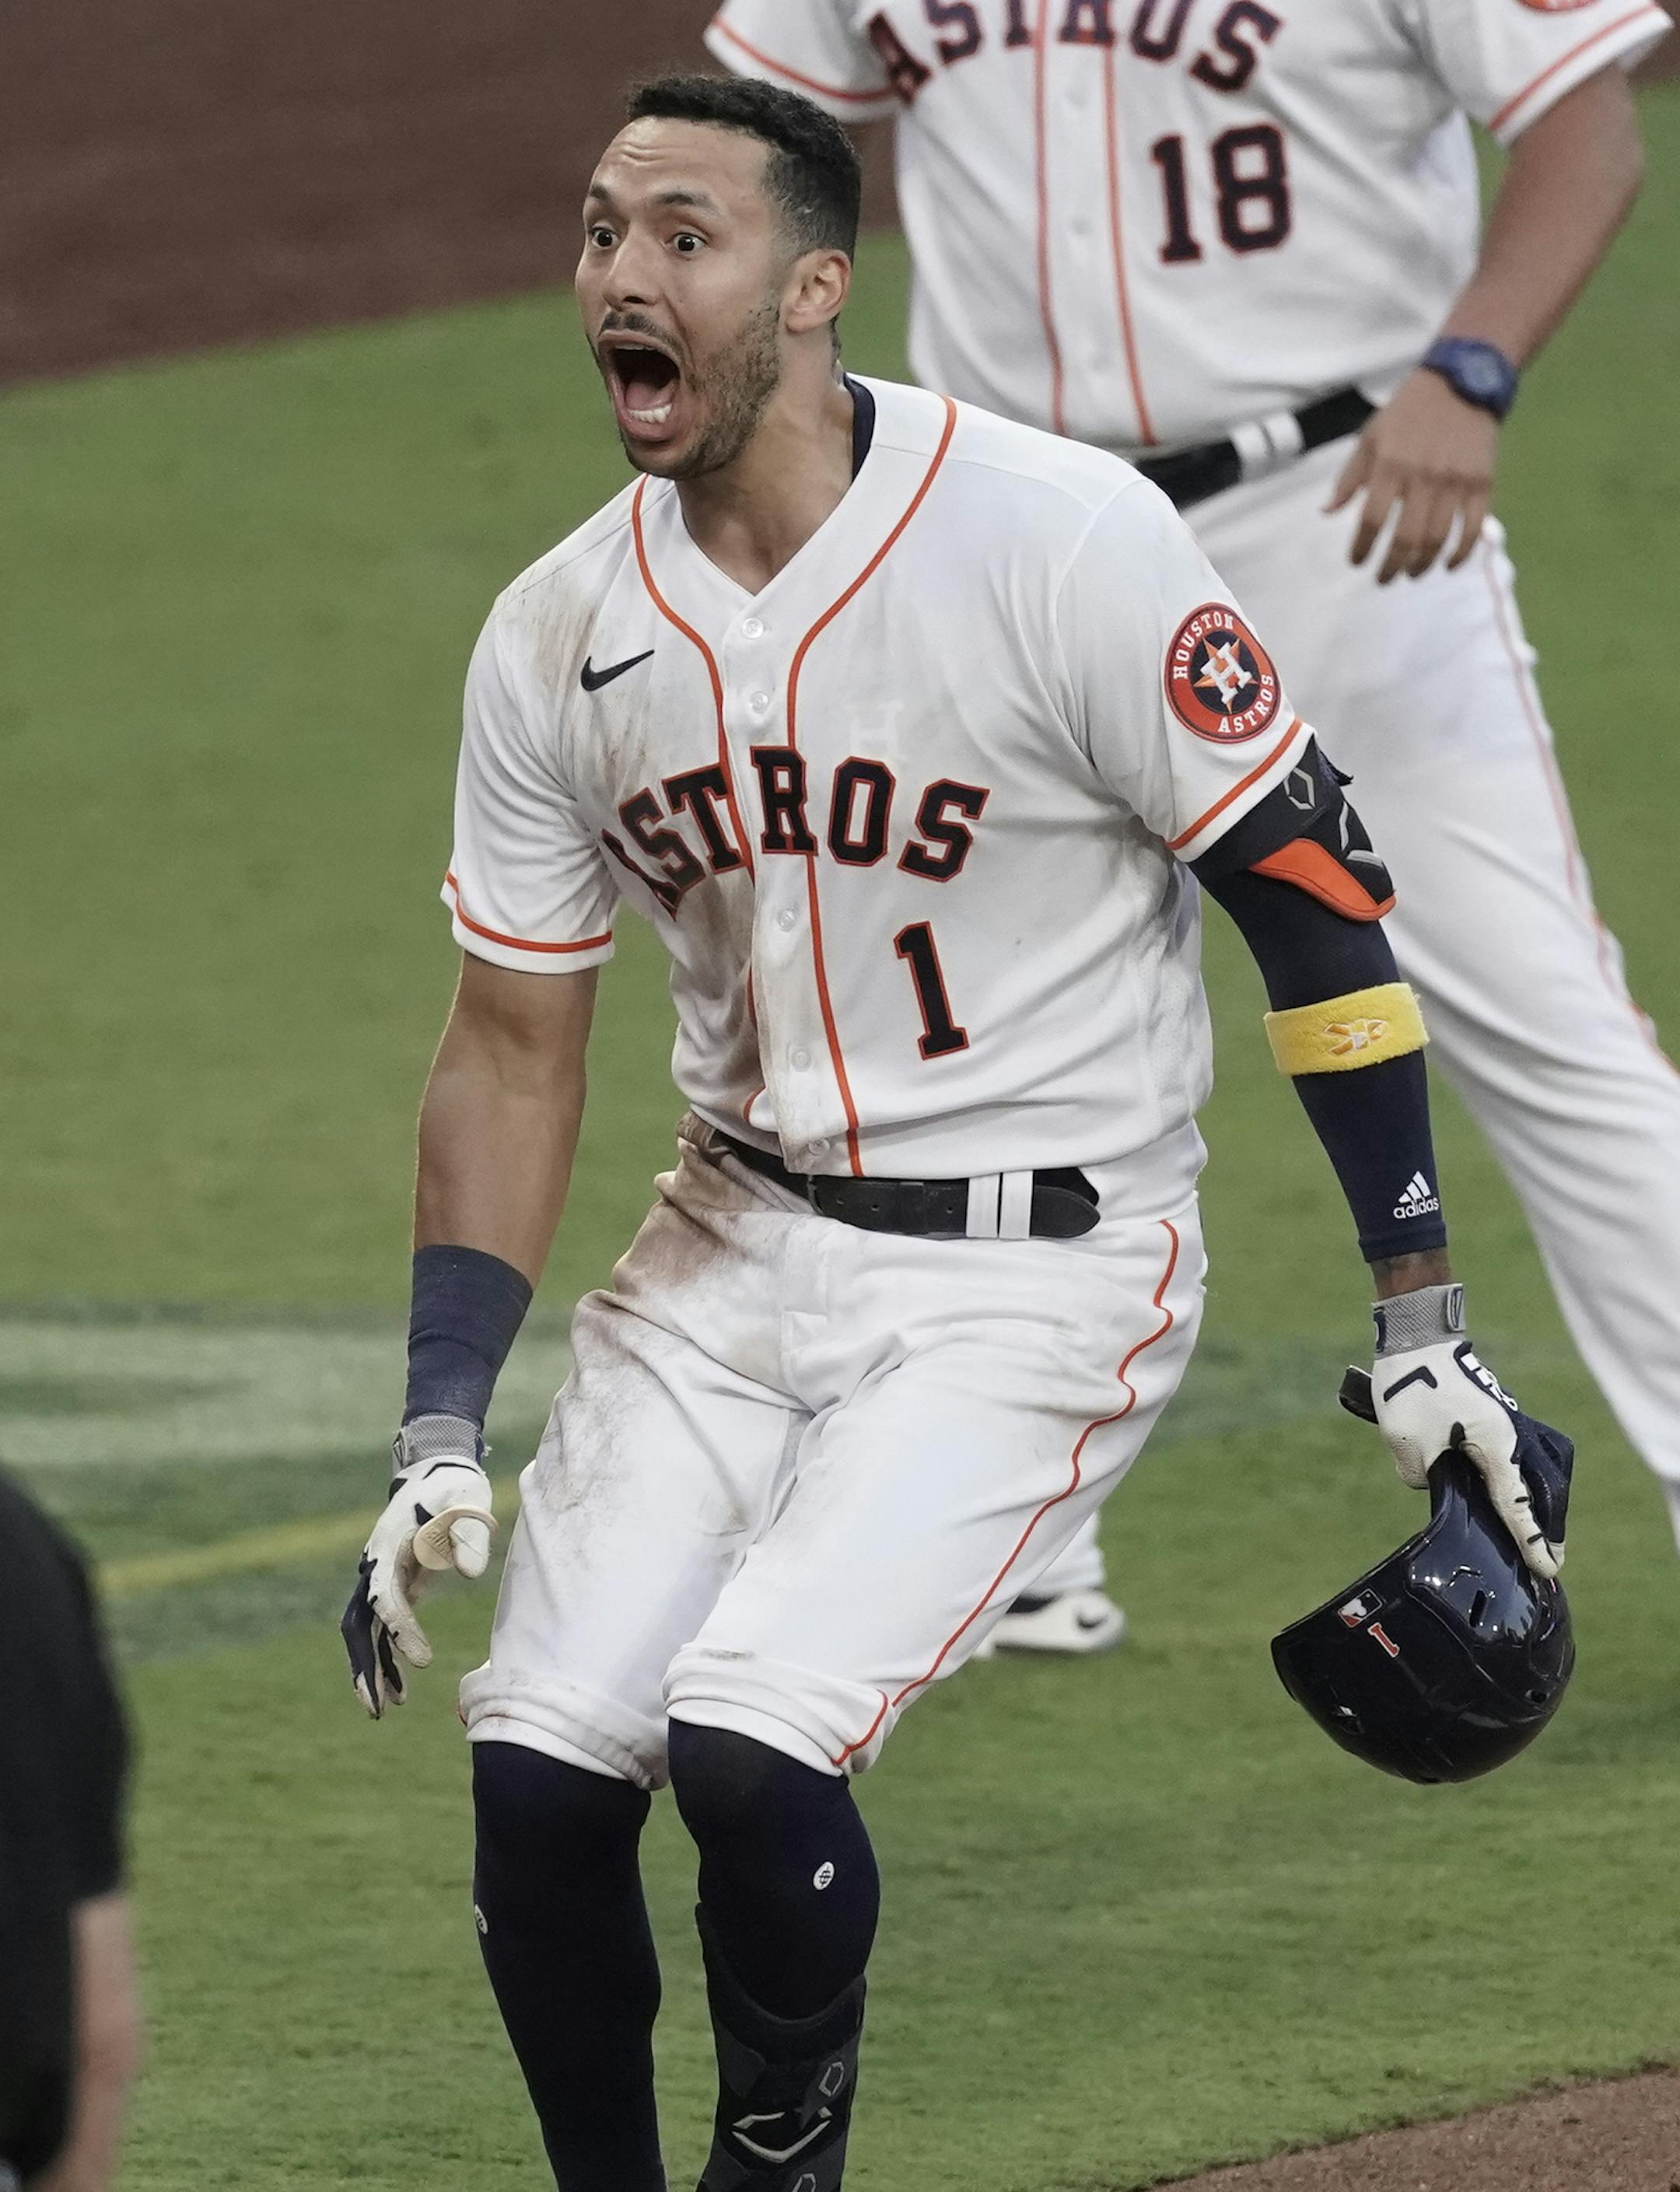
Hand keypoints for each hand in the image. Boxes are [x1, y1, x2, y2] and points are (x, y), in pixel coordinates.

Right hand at [341, 1415, 495, 1717]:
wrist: (439, 1469)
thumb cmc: (457, 1485)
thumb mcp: (469, 1502)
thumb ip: (470, 1535)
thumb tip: (469, 1574)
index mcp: (390, 1544)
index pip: (385, 1594)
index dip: (400, 1627)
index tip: (422, 1659)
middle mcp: (376, 1563)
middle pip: (358, 1622)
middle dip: (364, 1665)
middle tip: (377, 1707)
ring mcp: (380, 1576)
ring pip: (364, 1631)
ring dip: (371, 1669)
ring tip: (386, 1709)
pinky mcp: (393, 1585)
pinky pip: (381, 1628)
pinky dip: (387, 1657)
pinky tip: (401, 1689)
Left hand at [1325, 369, 1499, 583]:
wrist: (1462, 383)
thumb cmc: (1408, 412)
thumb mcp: (1370, 437)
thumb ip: (1349, 477)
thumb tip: (1327, 512)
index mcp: (1391, 466)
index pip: (1372, 520)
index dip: (1362, 547)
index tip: (1356, 562)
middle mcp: (1423, 478)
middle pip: (1406, 537)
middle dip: (1391, 566)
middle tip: (1383, 580)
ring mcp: (1455, 482)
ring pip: (1438, 538)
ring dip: (1422, 564)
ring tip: (1411, 573)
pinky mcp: (1482, 483)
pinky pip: (1473, 528)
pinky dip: (1460, 552)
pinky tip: (1447, 564)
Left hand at [1366, 1301, 1570, 1578]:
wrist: (1417, 1338)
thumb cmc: (1412, 1387)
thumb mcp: (1407, 1445)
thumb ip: (1426, 1477)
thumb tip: (1440, 1481)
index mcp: (1496, 1444)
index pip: (1517, 1504)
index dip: (1532, 1540)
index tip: (1548, 1569)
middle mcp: (1514, 1434)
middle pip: (1544, 1489)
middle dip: (1549, 1526)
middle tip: (1551, 1560)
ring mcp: (1512, 1421)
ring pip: (1542, 1470)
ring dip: (1544, 1501)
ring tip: (1543, 1533)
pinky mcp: (1501, 1415)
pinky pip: (1528, 1455)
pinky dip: (1529, 1479)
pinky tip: (1519, 1494)